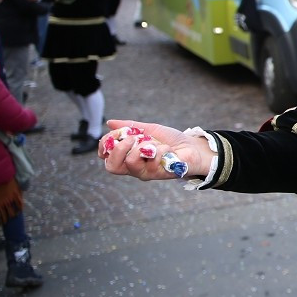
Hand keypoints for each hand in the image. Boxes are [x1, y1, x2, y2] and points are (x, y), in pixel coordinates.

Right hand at [100, 119, 214, 179]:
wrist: (192, 146)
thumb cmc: (170, 139)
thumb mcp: (149, 129)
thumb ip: (130, 126)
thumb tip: (110, 122)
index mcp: (128, 156)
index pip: (106, 157)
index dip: (105, 146)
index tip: (115, 134)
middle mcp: (134, 167)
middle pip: (112, 166)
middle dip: (119, 148)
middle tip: (133, 138)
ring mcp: (145, 172)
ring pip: (131, 163)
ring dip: (143, 147)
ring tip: (155, 143)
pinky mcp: (158, 174)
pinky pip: (152, 161)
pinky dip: (160, 149)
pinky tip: (167, 149)